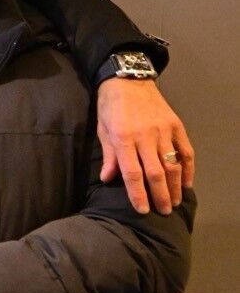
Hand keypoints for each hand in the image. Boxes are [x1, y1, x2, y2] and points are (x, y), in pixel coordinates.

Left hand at [96, 78, 193, 215]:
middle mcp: (145, 136)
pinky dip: (189, 169)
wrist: (128, 80)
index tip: (142, 210)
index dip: (137, 194)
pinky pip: (186, 151)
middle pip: (155, 173)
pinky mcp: (177, 126)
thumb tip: (107, 179)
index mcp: (123, 138)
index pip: (132, 173)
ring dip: (175, 186)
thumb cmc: (110, 107)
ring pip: (173, 164)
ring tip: (175, 202)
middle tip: (163, 212)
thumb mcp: (103, 129)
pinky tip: (187, 183)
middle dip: (160, 195)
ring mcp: (164, 131)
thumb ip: (109, 155)